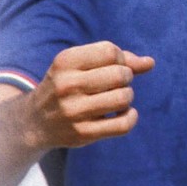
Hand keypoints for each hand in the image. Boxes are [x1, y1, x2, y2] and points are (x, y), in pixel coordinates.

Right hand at [26, 42, 153, 150]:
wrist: (36, 121)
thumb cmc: (68, 85)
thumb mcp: (82, 65)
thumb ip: (118, 60)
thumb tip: (150, 63)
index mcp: (65, 61)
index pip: (110, 51)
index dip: (120, 58)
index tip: (111, 66)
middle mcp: (67, 85)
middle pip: (120, 74)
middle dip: (126, 77)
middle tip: (116, 84)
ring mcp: (74, 111)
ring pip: (124, 98)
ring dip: (127, 97)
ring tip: (118, 99)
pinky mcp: (83, 133)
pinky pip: (123, 124)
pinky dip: (131, 117)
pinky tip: (124, 114)